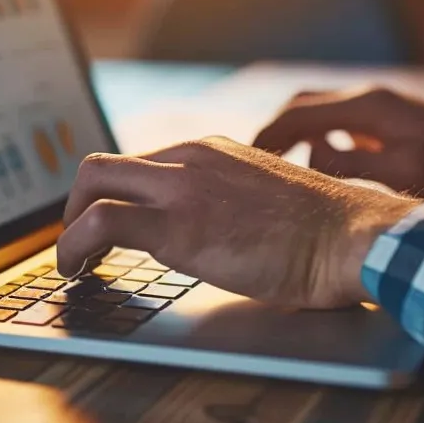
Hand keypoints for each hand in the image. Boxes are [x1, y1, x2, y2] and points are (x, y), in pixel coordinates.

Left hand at [57, 137, 420, 308]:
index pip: (142, 162)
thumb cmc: (329, 233)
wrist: (352, 236)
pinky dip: (74, 247)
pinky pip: (100, 223)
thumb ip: (236, 204)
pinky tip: (77, 271)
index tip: (109, 225)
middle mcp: (192, 158)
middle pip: (104, 165)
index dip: (116, 196)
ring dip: (71, 227)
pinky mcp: (177, 226)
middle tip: (81, 242)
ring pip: (92, 184)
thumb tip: (222, 233)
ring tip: (74, 263)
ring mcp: (182, 188)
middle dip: (79, 204)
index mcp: (214, 151)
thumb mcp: (271, 201)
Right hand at [252, 87, 423, 206]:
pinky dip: (318, 146)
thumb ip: (356, 164)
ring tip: (277, 176)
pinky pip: (340, 130)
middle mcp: (371, 100)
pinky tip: (318, 177)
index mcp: (370, 106)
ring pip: (319, 116)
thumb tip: (310, 159)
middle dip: (272, 136)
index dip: (265, 139)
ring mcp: (382, 113)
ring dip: (295, 140)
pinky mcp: (392, 127)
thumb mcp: (411, 172)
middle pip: (301, 107)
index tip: (242, 167)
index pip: (297, 113)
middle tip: (250, 171)